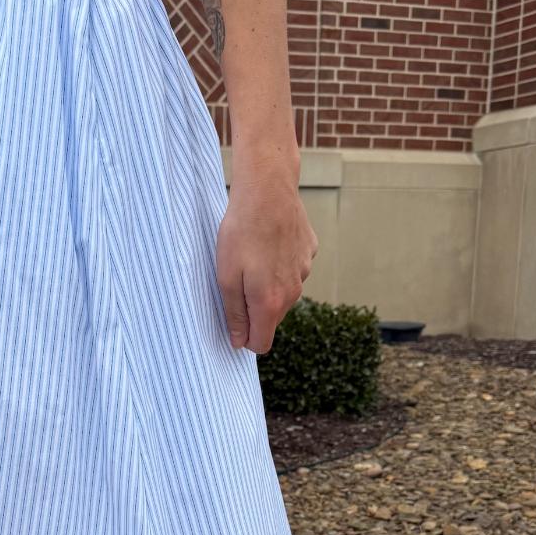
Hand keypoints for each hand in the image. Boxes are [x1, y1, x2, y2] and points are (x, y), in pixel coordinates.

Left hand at [214, 157, 317, 353]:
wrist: (268, 190)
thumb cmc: (241, 233)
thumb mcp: (226, 277)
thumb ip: (234, 314)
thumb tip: (239, 342)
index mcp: (270, 303)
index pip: (261, 343)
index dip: (245, 338)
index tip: (233, 322)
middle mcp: (293, 292)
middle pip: (271, 318)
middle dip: (254, 308)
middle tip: (236, 279)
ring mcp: (304, 271)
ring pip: (282, 292)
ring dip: (266, 284)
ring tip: (251, 256)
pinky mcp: (309, 252)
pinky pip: (291, 268)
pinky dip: (279, 262)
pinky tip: (267, 241)